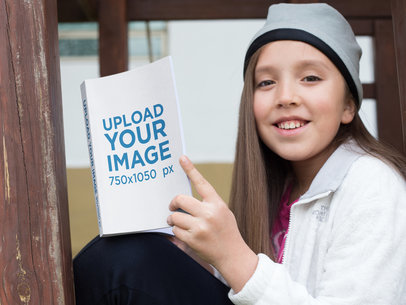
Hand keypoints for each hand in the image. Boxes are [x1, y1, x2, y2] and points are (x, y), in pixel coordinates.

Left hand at [167, 156, 257, 291]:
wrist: (233, 255)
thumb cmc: (226, 231)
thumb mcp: (222, 212)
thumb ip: (208, 203)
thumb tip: (185, 198)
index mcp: (217, 204)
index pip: (201, 183)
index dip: (190, 169)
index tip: (181, 158)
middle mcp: (209, 213)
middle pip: (180, 200)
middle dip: (173, 203)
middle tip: (173, 208)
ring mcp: (200, 227)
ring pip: (175, 217)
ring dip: (173, 220)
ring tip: (179, 223)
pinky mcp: (193, 240)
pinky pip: (175, 231)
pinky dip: (177, 232)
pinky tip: (185, 234)